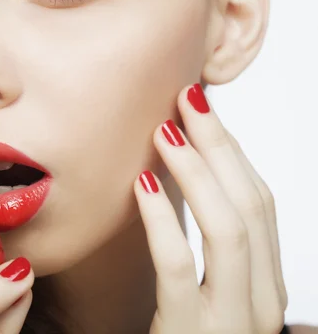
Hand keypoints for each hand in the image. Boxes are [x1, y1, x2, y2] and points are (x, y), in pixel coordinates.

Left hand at [134, 84, 286, 333]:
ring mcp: (235, 320)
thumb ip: (211, 250)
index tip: (203, 110)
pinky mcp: (193, 333)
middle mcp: (263, 300)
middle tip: (189, 99)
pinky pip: (180, 266)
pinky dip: (163, 219)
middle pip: (251, 205)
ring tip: (167, 130)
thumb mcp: (209, 294)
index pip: (260, 204)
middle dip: (221, 146)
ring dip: (199, 172)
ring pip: (230, 229)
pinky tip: (143, 183)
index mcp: (267, 284)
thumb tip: (187, 182)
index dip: (233, 152)